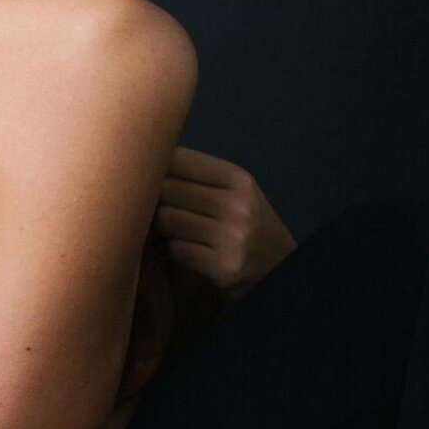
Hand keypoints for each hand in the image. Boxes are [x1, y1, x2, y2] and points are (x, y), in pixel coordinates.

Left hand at [155, 146, 297, 304]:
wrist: (281, 270)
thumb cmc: (248, 225)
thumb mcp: (235, 192)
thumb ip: (199, 177)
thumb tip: (148, 160)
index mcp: (238, 179)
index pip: (180, 159)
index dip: (156, 165)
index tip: (147, 174)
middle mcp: (238, 205)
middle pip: (167, 188)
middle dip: (152, 196)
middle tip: (148, 204)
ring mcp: (232, 237)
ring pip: (166, 219)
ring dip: (159, 226)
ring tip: (165, 227)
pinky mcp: (224, 267)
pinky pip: (176, 249)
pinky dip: (172, 249)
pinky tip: (182, 248)